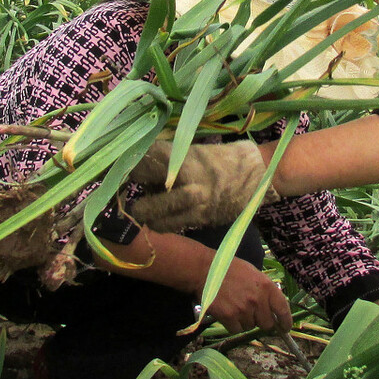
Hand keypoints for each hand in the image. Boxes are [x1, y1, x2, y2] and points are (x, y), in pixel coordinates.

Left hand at [127, 140, 279, 232]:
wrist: (260, 173)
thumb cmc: (224, 158)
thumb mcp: (194, 152)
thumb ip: (167, 162)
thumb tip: (138, 170)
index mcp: (182, 160)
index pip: (141, 166)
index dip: (126, 170)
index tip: (118, 170)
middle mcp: (186, 184)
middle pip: (145, 203)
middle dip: (133, 203)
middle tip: (128, 198)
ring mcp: (195, 205)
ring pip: (157, 220)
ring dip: (147, 216)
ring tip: (144, 210)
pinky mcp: (203, 219)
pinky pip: (173, 226)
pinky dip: (163, 223)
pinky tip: (162, 217)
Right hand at [205, 258, 292, 333]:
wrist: (205, 270)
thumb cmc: (230, 270)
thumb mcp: (254, 274)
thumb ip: (266, 291)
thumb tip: (273, 309)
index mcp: (267, 286)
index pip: (283, 309)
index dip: (286, 321)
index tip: (285, 328)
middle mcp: (257, 299)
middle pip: (267, 324)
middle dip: (261, 321)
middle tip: (252, 313)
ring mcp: (243, 309)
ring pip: (250, 327)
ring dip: (245, 321)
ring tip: (235, 306)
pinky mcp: (229, 317)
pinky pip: (236, 330)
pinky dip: (233, 325)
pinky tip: (227, 312)